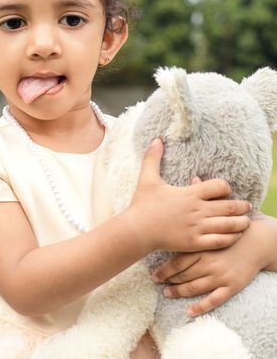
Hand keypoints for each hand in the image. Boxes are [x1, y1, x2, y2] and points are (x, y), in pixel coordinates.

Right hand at [128, 139, 250, 253]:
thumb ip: (153, 158)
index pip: (220, 187)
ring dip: (240, 223)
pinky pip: (220, 241)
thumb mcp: (147, 178)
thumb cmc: (142, 204)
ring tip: (245, 221)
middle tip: (247, 206)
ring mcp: (197, 228)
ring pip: (229, 225)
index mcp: (190, 193)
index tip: (224, 191)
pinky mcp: (195, 243)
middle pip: (230, 206)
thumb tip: (156, 139)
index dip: (225, 188)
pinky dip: (231, 238)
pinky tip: (233, 236)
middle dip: (241, 206)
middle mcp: (197, 210)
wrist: (136, 230)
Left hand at [150, 218, 269, 315]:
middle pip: (183, 276)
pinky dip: (200, 307)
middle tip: (157, 284)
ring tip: (167, 293)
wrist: (255, 242)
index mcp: (202, 249)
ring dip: (179, 292)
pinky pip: (213, 300)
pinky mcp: (231, 287)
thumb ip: (192, 230)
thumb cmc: (228, 233)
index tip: (153, 275)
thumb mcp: (209, 229)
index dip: (164, 270)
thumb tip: (173, 224)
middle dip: (168, 281)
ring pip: (194, 288)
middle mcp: (209, 263)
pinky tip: (189, 312)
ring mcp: (220, 276)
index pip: (177, 262)